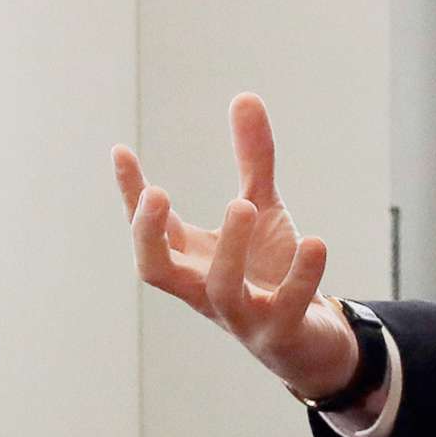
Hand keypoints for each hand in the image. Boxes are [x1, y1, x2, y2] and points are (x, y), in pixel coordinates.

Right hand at [112, 92, 359, 398]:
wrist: (313, 340)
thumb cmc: (273, 273)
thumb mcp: (264, 210)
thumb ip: (252, 160)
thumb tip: (244, 96)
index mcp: (192, 261)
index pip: (149, 230)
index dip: (130, 195)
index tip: (120, 151)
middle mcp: (206, 290)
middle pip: (156, 271)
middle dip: (149, 235)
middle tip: (158, 193)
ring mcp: (241, 316)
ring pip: (220, 291)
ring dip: (229, 248)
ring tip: (244, 203)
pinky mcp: (280, 333)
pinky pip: (285, 308)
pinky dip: (301, 277)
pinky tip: (315, 243)